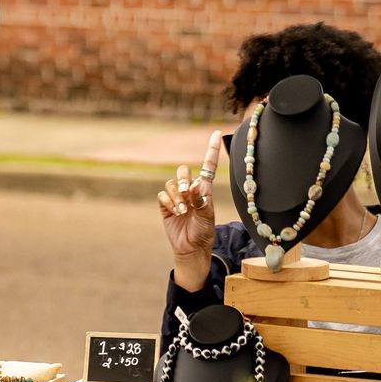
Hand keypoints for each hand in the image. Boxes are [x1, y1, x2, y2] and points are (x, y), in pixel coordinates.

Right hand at [159, 130, 223, 291]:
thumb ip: (201, 200)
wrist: (191, 248)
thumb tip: (193, 186)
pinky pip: (162, 195)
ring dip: (176, 196)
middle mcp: (189, 190)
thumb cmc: (203, 232)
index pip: (208, 165)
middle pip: (183, 171)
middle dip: (183, 179)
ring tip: (183, 210)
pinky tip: (175, 212)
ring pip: (171, 184)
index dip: (212, 149)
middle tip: (186, 192)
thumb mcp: (207, 216)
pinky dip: (169, 202)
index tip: (218, 134)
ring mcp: (176, 198)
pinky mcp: (165, 206)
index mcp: (204, 189)